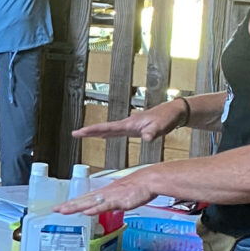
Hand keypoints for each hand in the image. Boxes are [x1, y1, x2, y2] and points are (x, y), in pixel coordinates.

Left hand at [56, 170, 157, 215]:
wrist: (149, 180)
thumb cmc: (138, 186)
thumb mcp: (121, 195)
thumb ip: (112, 202)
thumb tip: (105, 207)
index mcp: (104, 192)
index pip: (84, 198)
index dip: (72, 203)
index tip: (61, 207)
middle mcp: (104, 194)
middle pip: (83, 200)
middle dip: (69, 205)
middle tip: (55, 210)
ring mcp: (110, 197)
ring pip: (90, 203)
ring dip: (76, 207)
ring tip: (64, 211)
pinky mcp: (119, 201)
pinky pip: (105, 206)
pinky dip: (95, 209)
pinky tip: (86, 212)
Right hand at [72, 98, 187, 143]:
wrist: (174, 112)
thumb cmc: (168, 118)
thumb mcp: (161, 126)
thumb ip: (152, 132)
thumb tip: (146, 138)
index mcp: (130, 123)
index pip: (107, 127)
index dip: (92, 130)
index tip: (80, 132)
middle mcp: (127, 123)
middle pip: (104, 127)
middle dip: (89, 131)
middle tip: (75, 133)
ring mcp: (130, 125)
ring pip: (108, 129)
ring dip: (96, 132)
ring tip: (83, 134)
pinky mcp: (134, 128)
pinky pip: (116, 131)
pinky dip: (106, 133)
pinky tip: (103, 136)